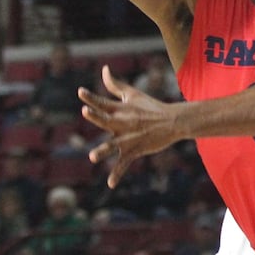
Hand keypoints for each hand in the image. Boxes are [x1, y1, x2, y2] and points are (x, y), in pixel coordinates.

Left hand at [79, 66, 179, 186]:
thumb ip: (115, 85)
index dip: (91, 97)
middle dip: (96, 116)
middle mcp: (122, 123)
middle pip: (106, 120)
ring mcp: (128, 138)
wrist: (173, 121)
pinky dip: (117, 174)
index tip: (80, 93)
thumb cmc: (150, 106)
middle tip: (86, 112)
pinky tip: (110, 184)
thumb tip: (104, 70)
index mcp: (120, 109)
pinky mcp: (135, 150)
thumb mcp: (132, 94)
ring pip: (113, 145)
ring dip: (103, 150)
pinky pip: (124, 164)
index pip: (102, 102)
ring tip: (93, 156)